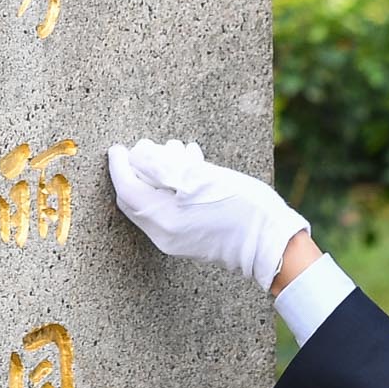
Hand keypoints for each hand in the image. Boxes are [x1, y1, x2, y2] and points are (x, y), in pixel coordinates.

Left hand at [107, 138, 309, 289]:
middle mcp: (163, 234)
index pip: (127, 189)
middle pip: (136, 198)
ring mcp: (175, 239)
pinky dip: (172, 188)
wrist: (271, 239)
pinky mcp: (189, 239)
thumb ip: (162, 166)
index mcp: (164, 220)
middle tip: (154, 147)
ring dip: (161, 174)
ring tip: (182, 152)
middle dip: (141, 168)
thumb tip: (135, 155)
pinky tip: (193, 168)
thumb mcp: (201, 177)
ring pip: (153, 201)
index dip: (119, 166)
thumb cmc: (241, 205)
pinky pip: (168, 210)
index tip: (118, 148)